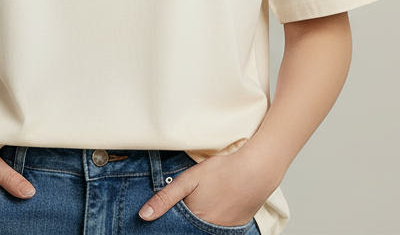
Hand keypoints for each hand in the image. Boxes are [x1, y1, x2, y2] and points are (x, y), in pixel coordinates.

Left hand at [138, 146, 280, 225]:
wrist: (256, 171)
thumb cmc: (222, 172)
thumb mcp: (189, 179)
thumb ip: (165, 198)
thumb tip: (143, 215)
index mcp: (195, 221)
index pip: (175, 229)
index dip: (168, 224)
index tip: (160, 223)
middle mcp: (209, 231)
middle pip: (189, 230)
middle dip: (182, 224)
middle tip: (192, 203)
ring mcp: (224, 232)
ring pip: (202, 230)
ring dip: (196, 223)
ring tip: (204, 203)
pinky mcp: (236, 229)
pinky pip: (218, 230)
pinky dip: (212, 222)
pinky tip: (214, 206)